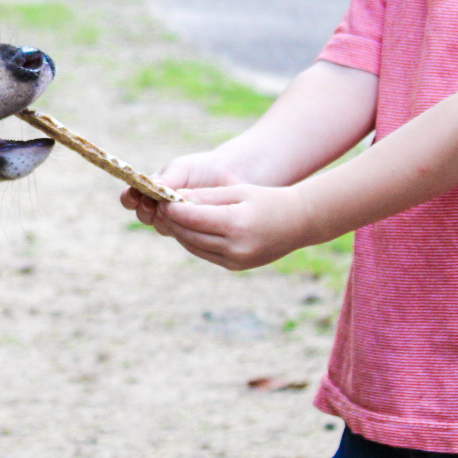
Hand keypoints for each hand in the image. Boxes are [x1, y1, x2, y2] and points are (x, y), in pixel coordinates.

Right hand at [119, 149, 247, 223]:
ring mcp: (175, 221)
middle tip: (151, 203)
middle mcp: (159, 208)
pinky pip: (181, 234)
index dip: (130, 198)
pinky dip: (182, 227)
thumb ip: (167, 178)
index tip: (135, 194)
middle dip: (144, 210)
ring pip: (160, 226)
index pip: (132, 198)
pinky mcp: (191, 232)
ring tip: (171, 210)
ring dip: (163, 219)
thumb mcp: (181, 168)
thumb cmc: (200, 169)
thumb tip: (153, 186)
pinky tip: (189, 220)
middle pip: (143, 215)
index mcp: (151, 191)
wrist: (228, 176)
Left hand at [144, 183, 319, 270]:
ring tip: (170, 217)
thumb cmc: (268, 200)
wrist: (299, 223)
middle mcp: (236, 247)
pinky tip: (187, 229)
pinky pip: (205, 253)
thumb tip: (174, 199)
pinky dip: (193, 242)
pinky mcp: (236, 266)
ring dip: (179, 233)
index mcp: (237, 224)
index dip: (173, 210)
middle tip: (159, 208)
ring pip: (195, 247)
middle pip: (190, 235)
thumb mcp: (237, 191)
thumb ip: (205, 197)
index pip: (193, 219)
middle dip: (172, 222)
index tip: (160, 199)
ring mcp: (236, 260)